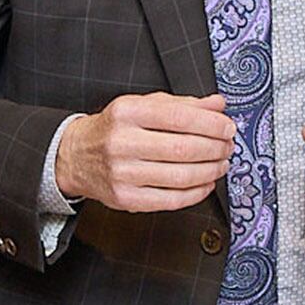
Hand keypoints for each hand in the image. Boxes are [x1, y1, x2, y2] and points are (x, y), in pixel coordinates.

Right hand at [54, 92, 234, 212]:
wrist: (75, 156)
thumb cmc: (114, 129)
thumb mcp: (143, 106)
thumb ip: (182, 105)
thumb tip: (217, 104)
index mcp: (127, 112)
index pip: (179, 117)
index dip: (211, 124)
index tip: (228, 127)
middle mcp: (122, 142)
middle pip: (183, 148)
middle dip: (215, 148)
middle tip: (228, 146)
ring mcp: (122, 173)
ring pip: (180, 176)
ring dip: (210, 170)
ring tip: (221, 163)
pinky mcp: (125, 199)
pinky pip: (171, 199)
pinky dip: (196, 193)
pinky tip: (206, 183)